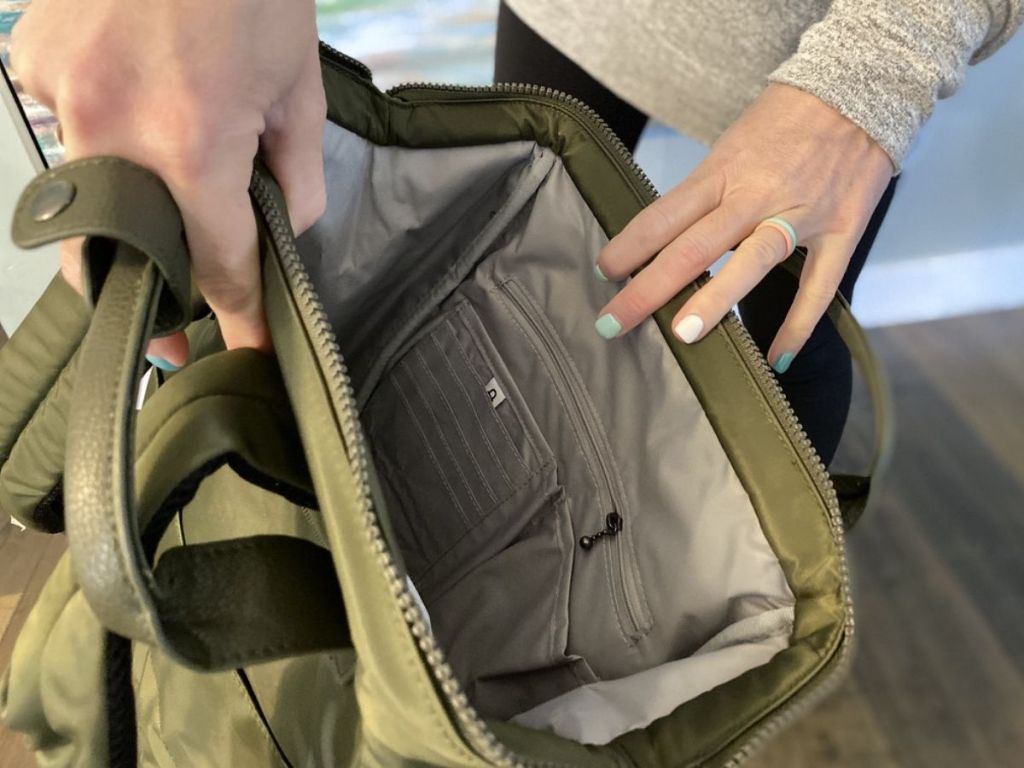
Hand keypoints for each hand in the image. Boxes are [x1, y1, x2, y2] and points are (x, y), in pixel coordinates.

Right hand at [10, 0, 327, 367]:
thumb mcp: (299, 88)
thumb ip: (296, 176)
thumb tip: (283, 228)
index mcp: (193, 147)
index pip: (218, 264)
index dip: (236, 315)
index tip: (244, 351)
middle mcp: (114, 134)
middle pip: (124, 251)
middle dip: (148, 298)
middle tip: (170, 333)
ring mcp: (62, 98)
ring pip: (87, 194)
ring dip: (122, 215)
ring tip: (156, 213)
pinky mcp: (30, 62)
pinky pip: (66, 128)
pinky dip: (100, 136)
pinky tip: (131, 110)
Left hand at [594, 83, 892, 370]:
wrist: (861, 86)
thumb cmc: (784, 119)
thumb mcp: (732, 145)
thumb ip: (704, 192)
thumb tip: (665, 238)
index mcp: (722, 171)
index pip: (664, 215)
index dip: (629, 247)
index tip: (603, 274)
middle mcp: (755, 194)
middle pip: (694, 245)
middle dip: (649, 287)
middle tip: (612, 322)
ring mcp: (800, 212)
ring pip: (751, 261)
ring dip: (715, 300)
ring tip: (683, 335)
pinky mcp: (841, 229)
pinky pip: (819, 285)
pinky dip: (799, 324)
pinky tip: (776, 358)